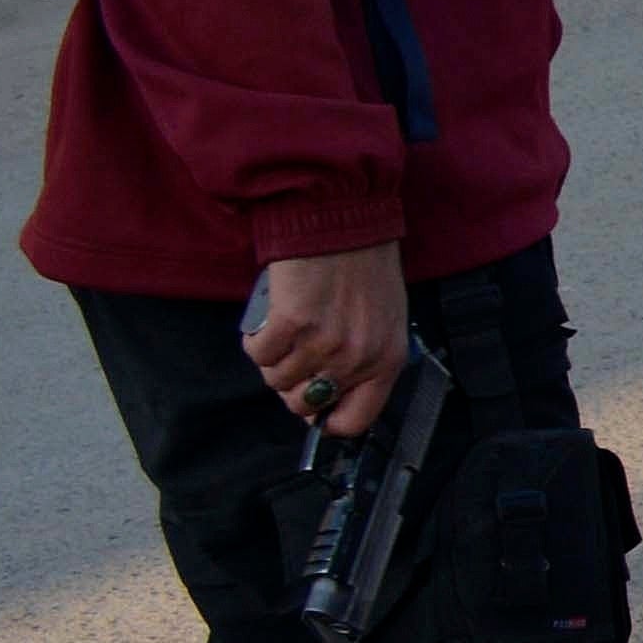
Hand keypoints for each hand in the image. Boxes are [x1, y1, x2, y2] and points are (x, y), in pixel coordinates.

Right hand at [241, 246, 412, 438]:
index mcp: (386, 361)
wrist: (342, 221)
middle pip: (304, 404)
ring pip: (275, 379)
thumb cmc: (364, 267)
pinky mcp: (289, 324)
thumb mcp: (383, 320)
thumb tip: (327, 394)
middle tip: (292, 356)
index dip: (325, 419)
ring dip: (273, 358)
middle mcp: (356, 358)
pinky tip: (270, 319)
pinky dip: (256, 339)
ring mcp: (323, 343)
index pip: (354, 420)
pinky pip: (258, 353)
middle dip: (290, 385)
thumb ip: (362, 360)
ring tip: (284, 329)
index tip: (312, 407)